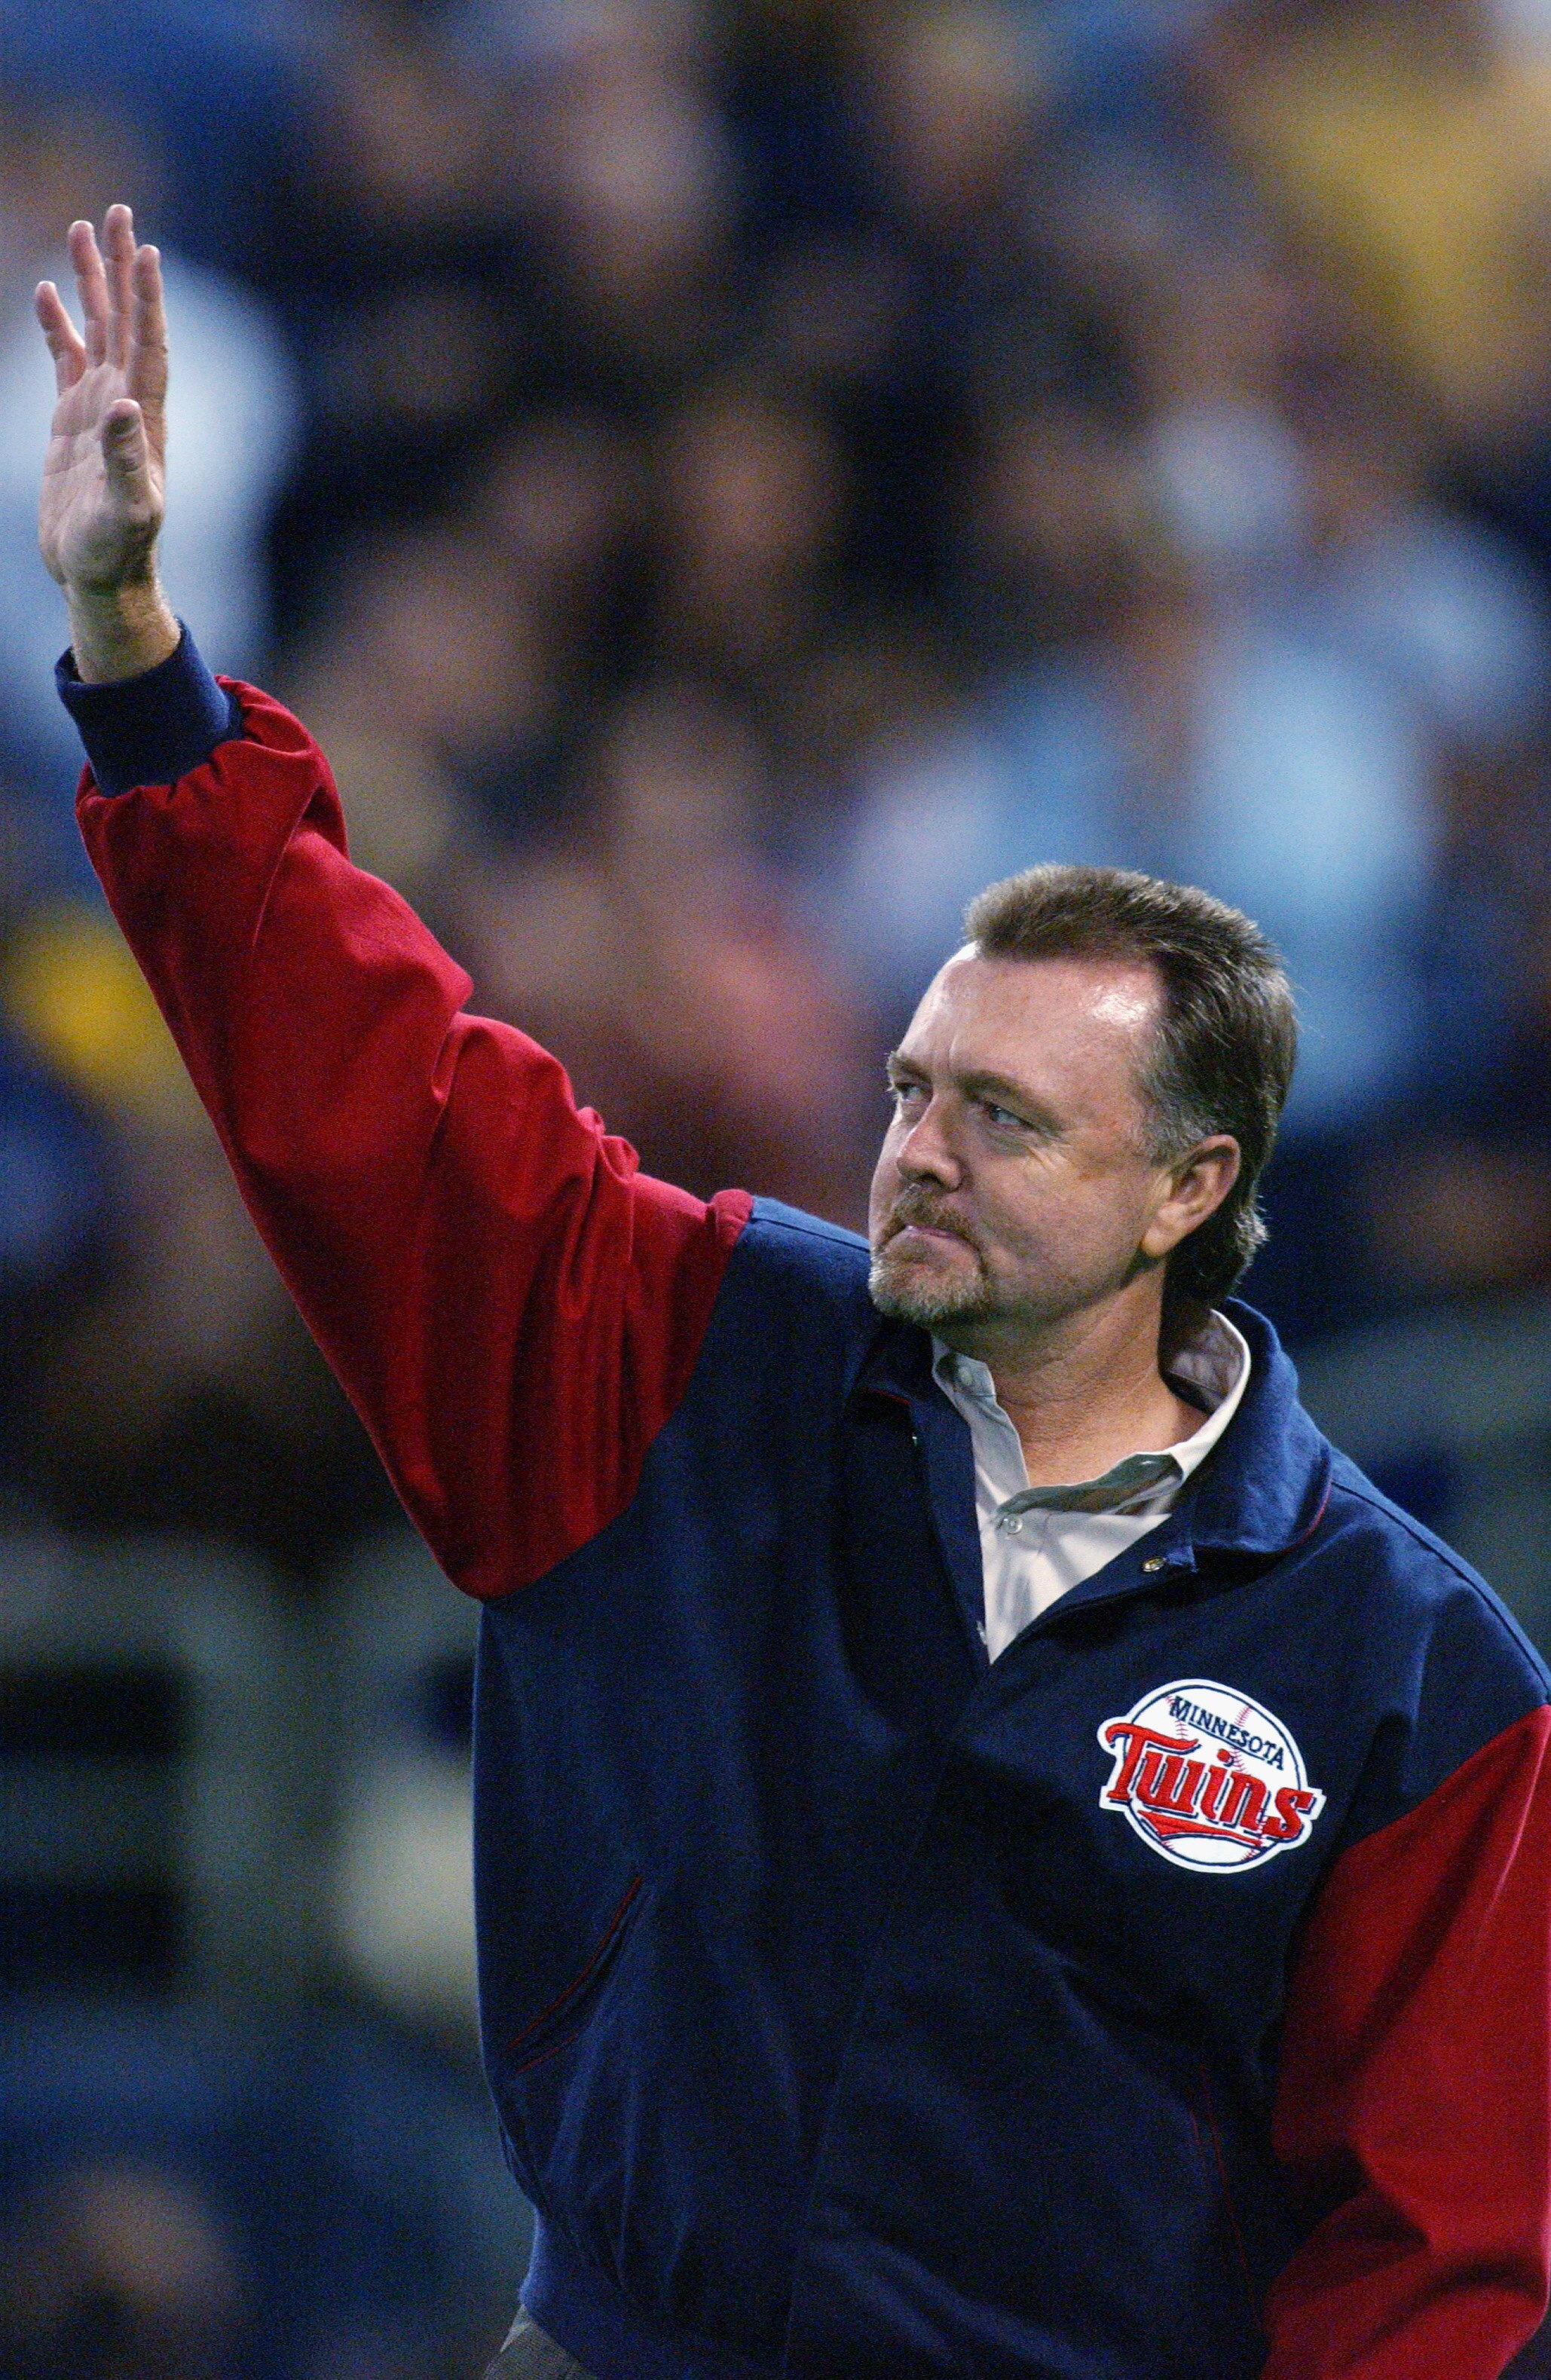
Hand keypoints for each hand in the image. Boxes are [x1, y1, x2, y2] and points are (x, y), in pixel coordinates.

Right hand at [35, 205, 178, 680]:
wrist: (101, 577)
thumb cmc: (116, 553)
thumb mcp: (125, 513)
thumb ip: (126, 463)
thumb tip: (123, 409)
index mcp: (144, 418)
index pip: (148, 344)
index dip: (147, 298)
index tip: (144, 249)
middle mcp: (127, 402)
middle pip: (126, 320)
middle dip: (121, 267)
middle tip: (117, 212)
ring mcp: (99, 408)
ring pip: (97, 329)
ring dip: (91, 283)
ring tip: (81, 230)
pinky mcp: (73, 421)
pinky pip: (66, 358)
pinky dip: (59, 324)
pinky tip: (48, 292)